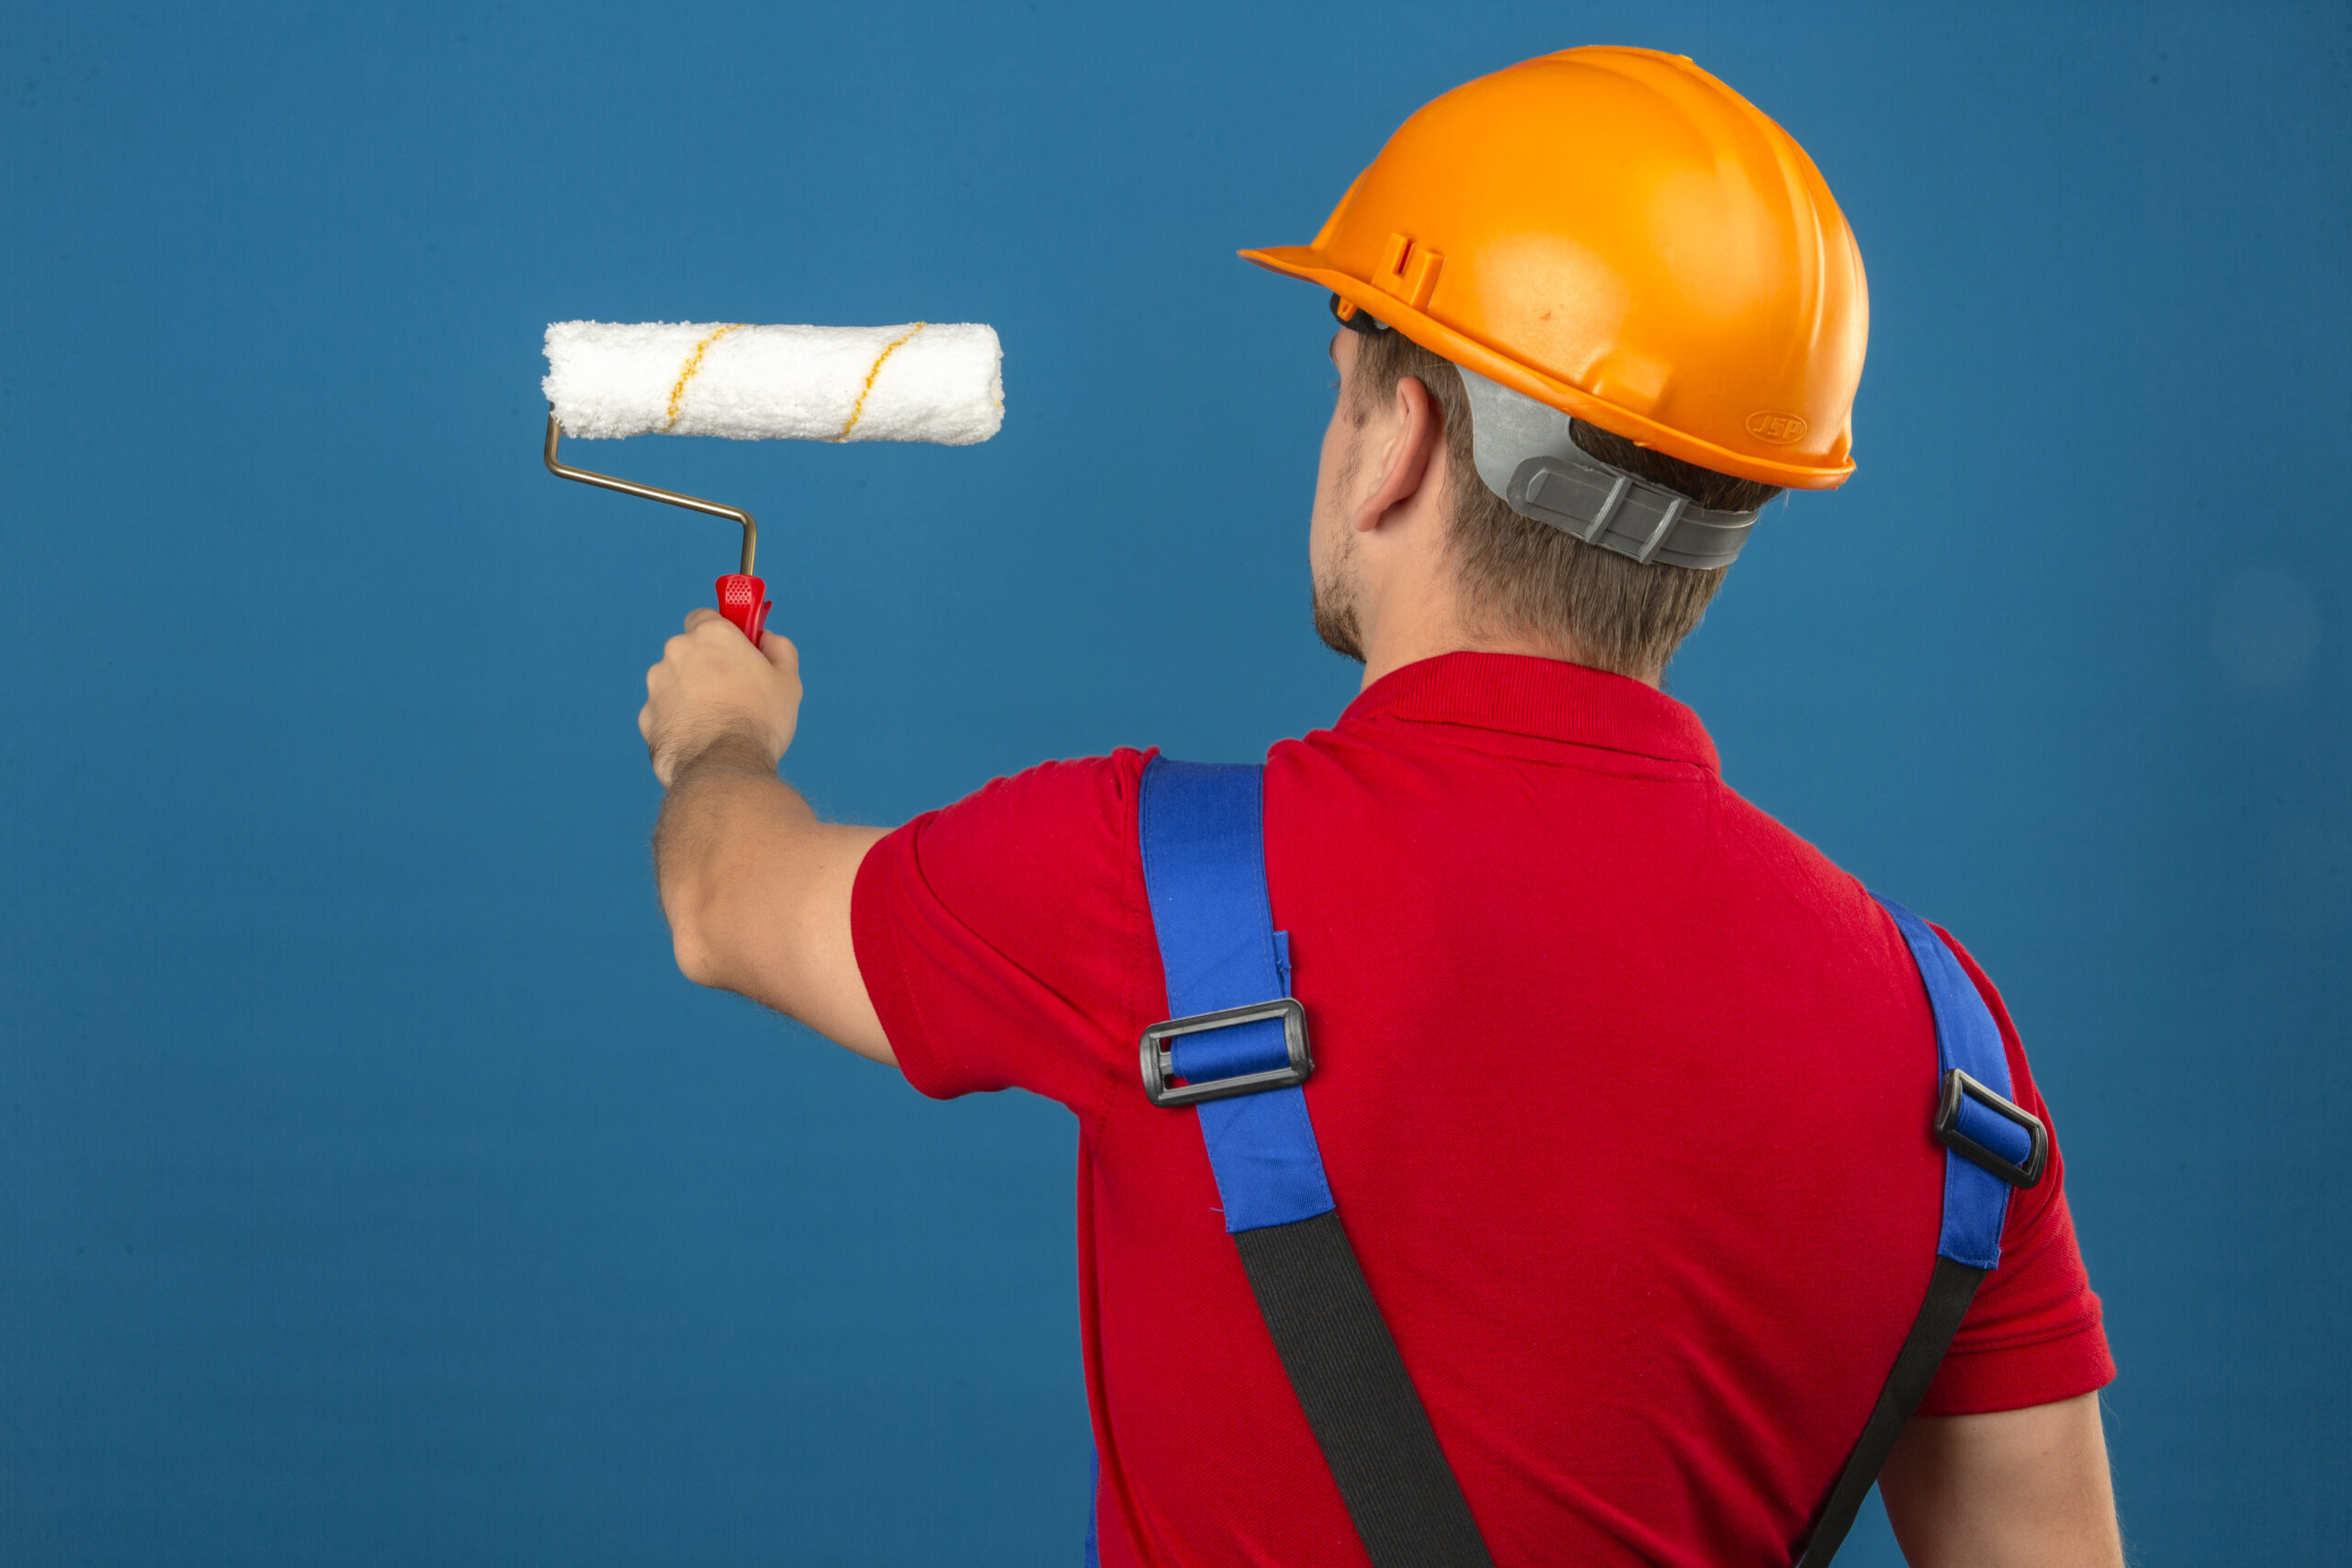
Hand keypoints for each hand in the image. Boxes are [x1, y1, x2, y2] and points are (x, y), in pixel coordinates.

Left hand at [640, 610, 801, 786]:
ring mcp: (657, 685)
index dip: (719, 632)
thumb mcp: (788, 680)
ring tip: (718, 722)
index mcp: (711, 635)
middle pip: (689, 651)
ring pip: (674, 683)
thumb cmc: (760, 720)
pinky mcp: (646, 717)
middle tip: (732, 691)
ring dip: (691, 694)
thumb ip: (778, 648)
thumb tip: (766, 638)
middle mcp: (677, 652)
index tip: (732, 647)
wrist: (725, 766)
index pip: (704, 616)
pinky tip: (701, 738)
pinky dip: (678, 721)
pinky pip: (664, 712)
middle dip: (705, 666)